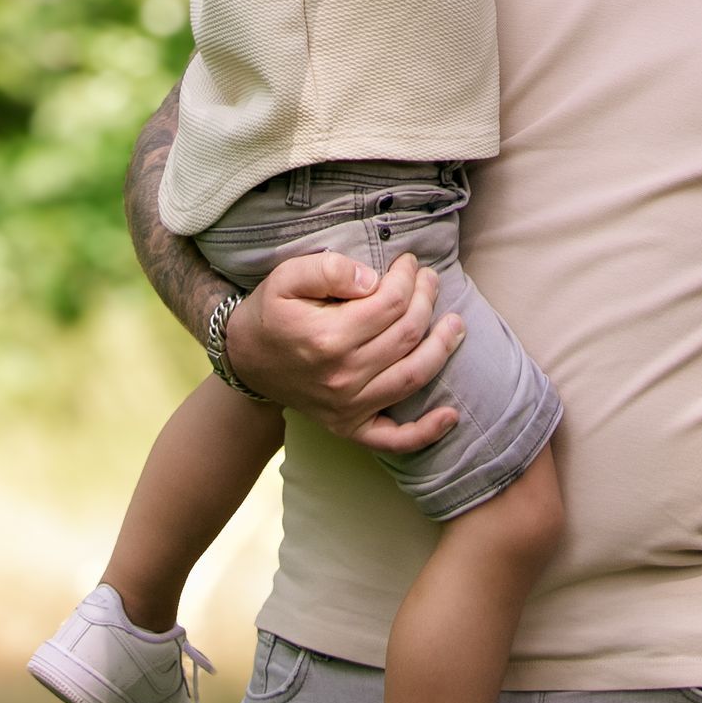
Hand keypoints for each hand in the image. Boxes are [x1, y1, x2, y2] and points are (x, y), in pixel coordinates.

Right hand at [224, 250, 462, 452]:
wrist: (246, 361)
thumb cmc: (271, 314)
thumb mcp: (286, 277)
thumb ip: (328, 269)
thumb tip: (371, 279)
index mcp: (328, 337)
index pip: (391, 303)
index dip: (407, 278)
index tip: (409, 263)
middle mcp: (342, 376)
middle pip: (408, 335)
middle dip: (426, 300)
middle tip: (429, 280)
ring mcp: (348, 407)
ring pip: (413, 376)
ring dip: (442, 348)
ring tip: (455, 324)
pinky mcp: (349, 428)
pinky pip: (394, 439)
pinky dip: (426, 432)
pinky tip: (451, 415)